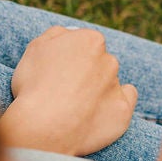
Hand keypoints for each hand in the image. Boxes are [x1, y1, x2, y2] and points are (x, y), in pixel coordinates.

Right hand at [0, 26, 139, 155]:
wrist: (45, 127)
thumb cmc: (35, 86)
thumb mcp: (35, 49)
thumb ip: (56, 35)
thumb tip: (69, 33)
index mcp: (90, 40)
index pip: (86, 43)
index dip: (72, 58)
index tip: (61, 72)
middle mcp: (109, 60)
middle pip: (100, 63)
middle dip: (88, 73)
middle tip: (67, 91)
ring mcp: (118, 86)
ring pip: (110, 82)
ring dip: (98, 90)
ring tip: (76, 107)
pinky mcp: (124, 111)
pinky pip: (126, 101)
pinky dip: (116, 104)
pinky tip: (100, 111)